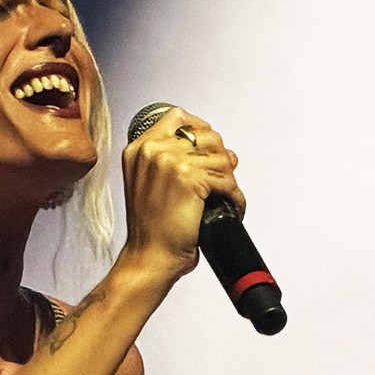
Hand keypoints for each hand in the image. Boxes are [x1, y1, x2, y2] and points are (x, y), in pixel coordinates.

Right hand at [116, 106, 243, 284]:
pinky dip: (235, 197)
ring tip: (226, 197)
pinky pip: (227, 180)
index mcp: (139, 148)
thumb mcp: (149, 184)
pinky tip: (231, 208)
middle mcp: (152, 150)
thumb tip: (220, 150)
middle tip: (222, 179)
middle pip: (205, 135)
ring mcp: (170, 162)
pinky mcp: (189, 180)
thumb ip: (174, 161)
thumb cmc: (151, 229)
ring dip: (229, 180)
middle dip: (220, 157)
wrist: (150, 257)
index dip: (200, 130)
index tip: (210, 149)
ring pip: (220, 157)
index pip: (177, 117)